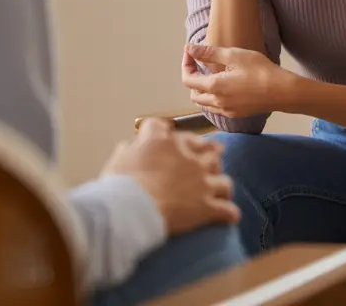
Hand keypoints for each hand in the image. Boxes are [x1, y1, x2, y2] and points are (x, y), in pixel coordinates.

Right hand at [100, 118, 239, 235]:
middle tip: (213, 155)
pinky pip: (227, 210)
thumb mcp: (117, 162)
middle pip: (207, 148)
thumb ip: (127, 152)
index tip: (163, 136)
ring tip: (221, 190)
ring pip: (223, 179)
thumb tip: (127, 149)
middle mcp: (186, 156)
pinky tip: (229, 217)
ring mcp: (200, 181)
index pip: (163, 128)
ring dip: (221, 185)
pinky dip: (228, 214)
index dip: (163, 132)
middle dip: (210, 152)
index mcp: (161, 142)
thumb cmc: (119, 187)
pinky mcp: (207, 206)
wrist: (130, 211)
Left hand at [181, 43, 294, 118]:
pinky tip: (224, 86)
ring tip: (211, 74)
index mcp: (214, 87)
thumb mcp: (234, 55)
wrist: (282, 92)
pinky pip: (216, 108)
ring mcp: (227, 110)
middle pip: (193, 93)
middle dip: (192, 78)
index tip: (191, 52)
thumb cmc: (260, 71)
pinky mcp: (236, 114)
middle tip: (200, 62)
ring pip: (204, 103)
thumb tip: (190, 49)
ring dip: (202, 89)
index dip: (186, 64)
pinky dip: (213, 98)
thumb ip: (209, 53)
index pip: (187, 79)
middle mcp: (217, 102)